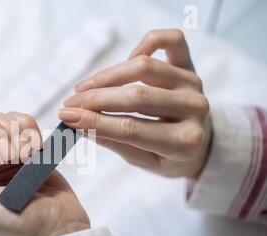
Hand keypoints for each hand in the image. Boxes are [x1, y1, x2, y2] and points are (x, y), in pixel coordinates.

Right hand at [58, 29, 211, 177]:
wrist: (202, 146)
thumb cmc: (168, 156)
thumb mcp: (142, 160)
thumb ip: (113, 141)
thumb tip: (77, 123)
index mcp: (184, 142)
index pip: (131, 128)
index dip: (94, 121)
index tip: (66, 117)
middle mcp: (194, 109)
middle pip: (136, 96)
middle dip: (95, 99)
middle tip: (70, 104)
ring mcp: (193, 83)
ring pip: (145, 67)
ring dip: (108, 76)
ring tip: (84, 88)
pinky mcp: (191, 65)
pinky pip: (171, 40)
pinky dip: (146, 43)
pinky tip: (126, 59)